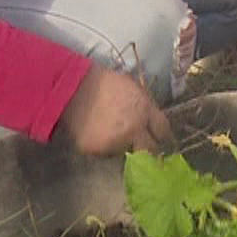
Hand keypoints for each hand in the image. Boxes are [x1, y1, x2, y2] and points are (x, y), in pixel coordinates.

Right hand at [56, 65, 171, 156]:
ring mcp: (115, 142)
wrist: (74, 88)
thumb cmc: (105, 83)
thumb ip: (145, 108)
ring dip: (122, 145)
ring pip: (125, 151)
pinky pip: (105, 153)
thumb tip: (152, 123)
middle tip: (141, 146)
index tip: (161, 139)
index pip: (163, 131)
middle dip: (147, 148)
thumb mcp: (133, 89)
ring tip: (110, 131)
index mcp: (144, 111)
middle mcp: (134, 130)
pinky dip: (103, 147)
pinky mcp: (97, 150)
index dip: (162, 136)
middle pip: (150, 149)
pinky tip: (96, 133)